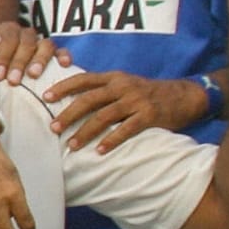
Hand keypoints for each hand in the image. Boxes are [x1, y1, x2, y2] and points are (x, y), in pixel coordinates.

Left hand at [0, 21, 70, 84]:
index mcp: (8, 30)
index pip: (8, 39)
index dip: (3, 57)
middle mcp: (26, 34)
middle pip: (26, 43)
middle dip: (19, 62)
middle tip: (13, 81)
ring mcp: (41, 42)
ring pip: (45, 45)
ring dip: (40, 60)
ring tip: (33, 75)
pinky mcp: (54, 52)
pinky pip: (62, 50)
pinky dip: (64, 55)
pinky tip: (65, 64)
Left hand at [46, 71, 207, 152]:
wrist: (184, 95)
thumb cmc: (147, 92)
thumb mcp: (124, 83)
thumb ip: (103, 89)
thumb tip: (72, 99)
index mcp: (113, 77)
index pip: (83, 79)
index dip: (63, 87)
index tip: (45, 97)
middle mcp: (122, 87)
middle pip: (88, 100)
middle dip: (68, 114)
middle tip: (52, 127)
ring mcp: (136, 101)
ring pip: (104, 117)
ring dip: (85, 132)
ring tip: (72, 145)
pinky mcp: (149, 116)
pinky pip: (127, 129)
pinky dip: (112, 140)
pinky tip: (100, 151)